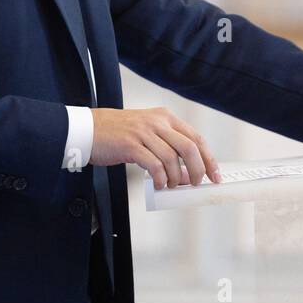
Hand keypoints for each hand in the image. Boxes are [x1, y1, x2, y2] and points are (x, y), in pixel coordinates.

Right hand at [91, 107, 221, 188]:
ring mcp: (144, 132)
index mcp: (165, 117)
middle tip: (195, 184)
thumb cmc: (117, 133)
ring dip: (175, 177)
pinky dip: (160, 178)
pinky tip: (158, 184)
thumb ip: (167, 148)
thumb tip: (186, 173)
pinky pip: (154, 165)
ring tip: (170, 185)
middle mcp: (157, 122)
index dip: (209, 158)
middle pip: (189, 147)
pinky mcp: (131, 145)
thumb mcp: (147, 133)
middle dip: (197, 170)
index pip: (196, 137)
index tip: (214, 175)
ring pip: (172, 158)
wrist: (88, 129)